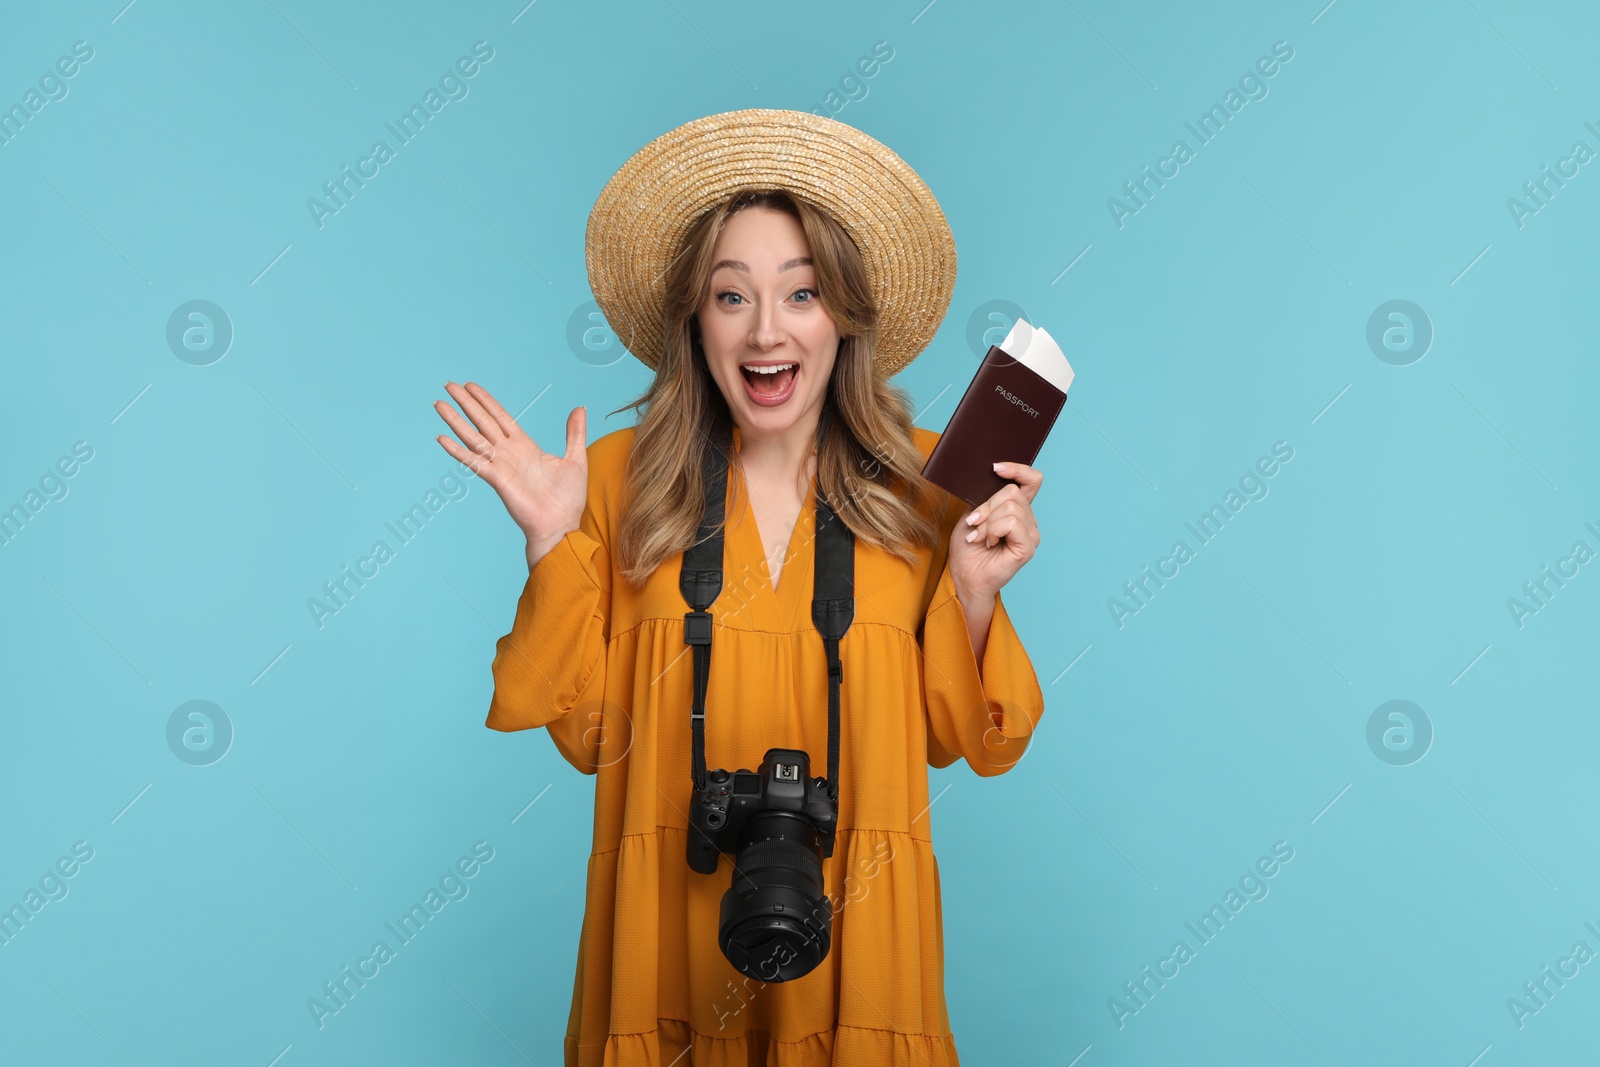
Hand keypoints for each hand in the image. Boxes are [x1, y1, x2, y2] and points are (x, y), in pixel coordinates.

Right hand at [434, 382, 587, 554]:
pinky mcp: (497, 479)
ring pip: (473, 437)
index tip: (471, 386)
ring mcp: (500, 465)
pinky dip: (457, 450)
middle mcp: (508, 453)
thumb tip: (580, 408)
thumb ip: (575, 433)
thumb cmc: (568, 499)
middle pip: (482, 421)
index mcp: (525, 446)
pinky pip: (474, 462)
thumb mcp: (576, 459)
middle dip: (466, 403)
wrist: (561, 526)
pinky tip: (441, 438)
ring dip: (455, 420)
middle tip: (449, 385)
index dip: (486, 401)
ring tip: (439, 404)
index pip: (501, 417)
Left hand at [949, 461, 1042, 602]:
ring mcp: (1031, 534)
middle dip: (987, 506)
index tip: (995, 468)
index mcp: (1018, 509)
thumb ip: (987, 497)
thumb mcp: (973, 514)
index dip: (1017, 469)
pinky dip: (994, 530)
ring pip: (1011, 507)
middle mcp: (1028, 520)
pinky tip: (988, 543)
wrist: (964, 575)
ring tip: (979, 537)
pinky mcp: (1028, 547)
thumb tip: (991, 474)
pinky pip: (1011, 523)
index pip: (1032, 480)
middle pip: (1013, 492)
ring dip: (988, 522)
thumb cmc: (967, 547)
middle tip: (975, 524)